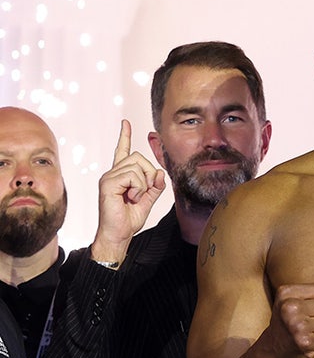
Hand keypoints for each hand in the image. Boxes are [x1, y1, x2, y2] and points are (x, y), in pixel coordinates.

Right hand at [91, 120, 165, 261]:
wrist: (119, 234)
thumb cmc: (129, 219)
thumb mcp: (148, 200)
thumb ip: (155, 186)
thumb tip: (161, 172)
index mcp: (121, 175)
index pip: (123, 151)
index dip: (125, 136)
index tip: (126, 123)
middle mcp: (112, 173)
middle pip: (139, 158)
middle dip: (150, 174)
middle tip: (144, 192)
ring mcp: (108, 177)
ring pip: (137, 166)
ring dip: (144, 184)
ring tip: (134, 197)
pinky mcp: (107, 183)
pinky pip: (132, 176)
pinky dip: (138, 188)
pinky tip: (131, 197)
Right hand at [265, 283, 313, 357]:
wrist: (273, 349)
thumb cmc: (290, 320)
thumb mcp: (294, 299)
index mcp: (286, 292)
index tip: (310, 308)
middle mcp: (290, 307)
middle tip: (310, 321)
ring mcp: (297, 325)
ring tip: (311, 331)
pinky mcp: (305, 342)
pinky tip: (312, 341)